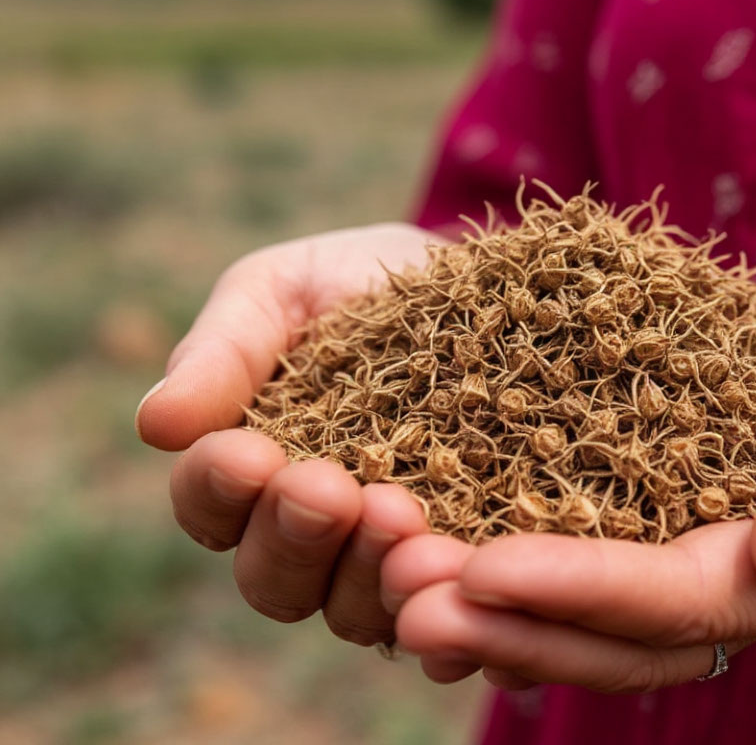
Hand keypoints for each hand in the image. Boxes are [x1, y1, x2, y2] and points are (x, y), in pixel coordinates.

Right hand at [136, 224, 437, 644]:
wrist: (468, 278)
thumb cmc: (357, 283)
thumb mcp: (283, 291)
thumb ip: (224, 351)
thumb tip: (155, 424)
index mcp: (251, 472)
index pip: (210, 506)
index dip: (219, 490)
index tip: (248, 454)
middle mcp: (315, 534)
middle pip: (277, 581)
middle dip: (296, 537)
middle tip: (328, 490)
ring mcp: (390, 557)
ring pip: (356, 610)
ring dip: (369, 573)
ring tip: (397, 516)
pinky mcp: (465, 560)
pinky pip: (447, 603)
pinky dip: (445, 594)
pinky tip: (459, 562)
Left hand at [380, 244, 755, 690]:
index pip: (686, 603)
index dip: (586, 592)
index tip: (483, 569)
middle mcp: (747, 576)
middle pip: (617, 630)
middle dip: (512, 620)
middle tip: (402, 595)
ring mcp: (700, 540)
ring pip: (585, 604)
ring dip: (491, 596)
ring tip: (389, 569)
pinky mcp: (662, 494)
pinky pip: (577, 535)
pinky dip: (507, 536)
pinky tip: (431, 517)